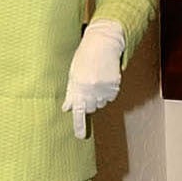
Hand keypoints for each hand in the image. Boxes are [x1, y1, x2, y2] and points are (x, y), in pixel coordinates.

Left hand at [62, 19, 125, 138]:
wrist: (103, 43)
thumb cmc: (85, 57)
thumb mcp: (73, 73)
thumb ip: (71, 92)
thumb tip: (66, 108)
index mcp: (78, 86)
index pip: (78, 110)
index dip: (79, 125)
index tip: (80, 137)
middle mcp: (91, 89)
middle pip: (91, 108)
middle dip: (88, 103)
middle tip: (88, 90)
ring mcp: (104, 88)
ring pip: (101, 103)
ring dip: (98, 97)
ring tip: (96, 80)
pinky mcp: (114, 85)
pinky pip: (110, 96)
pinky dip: (107, 91)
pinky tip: (104, 79)